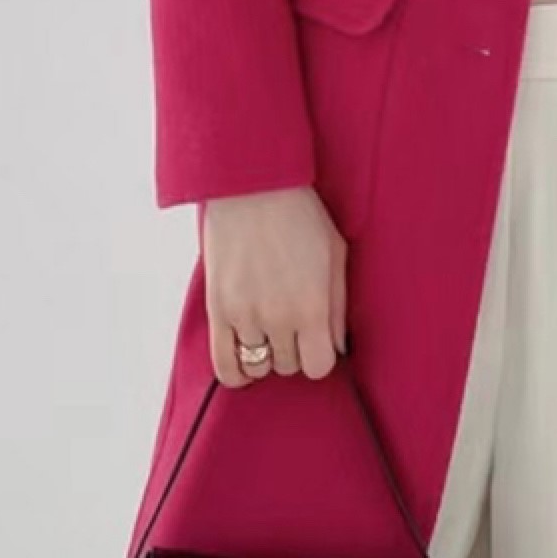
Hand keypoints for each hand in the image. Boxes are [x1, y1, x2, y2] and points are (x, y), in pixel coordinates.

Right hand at [200, 185, 348, 386]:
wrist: (253, 186)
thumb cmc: (300, 215)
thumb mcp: (335, 254)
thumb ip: (338, 306)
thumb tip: (339, 346)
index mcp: (312, 306)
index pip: (319, 366)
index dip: (319, 355)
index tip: (316, 340)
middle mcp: (279, 318)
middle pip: (289, 367)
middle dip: (293, 350)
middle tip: (290, 323)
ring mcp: (245, 316)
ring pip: (258, 366)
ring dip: (266, 353)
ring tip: (267, 328)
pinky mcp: (217, 310)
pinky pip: (224, 367)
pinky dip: (236, 371)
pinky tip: (244, 357)